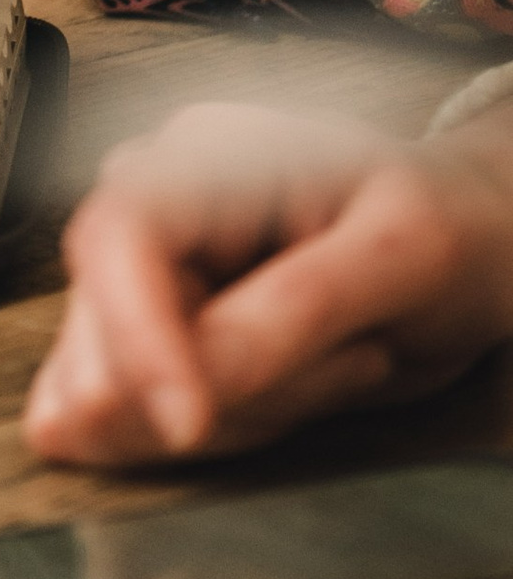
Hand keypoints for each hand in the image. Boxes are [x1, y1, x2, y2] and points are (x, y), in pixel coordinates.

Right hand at [25, 94, 512, 467]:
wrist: (469, 243)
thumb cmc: (443, 228)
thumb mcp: (399, 259)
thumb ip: (296, 311)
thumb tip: (193, 384)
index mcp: (205, 150)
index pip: (116, 238)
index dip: (132, 336)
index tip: (187, 425)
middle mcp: (155, 200)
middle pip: (108, 332)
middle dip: (224, 388)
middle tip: (354, 362)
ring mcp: (150, 269)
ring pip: (124, 392)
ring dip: (240, 411)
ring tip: (345, 360)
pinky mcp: (156, 332)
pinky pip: (146, 420)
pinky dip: (228, 428)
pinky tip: (303, 383)